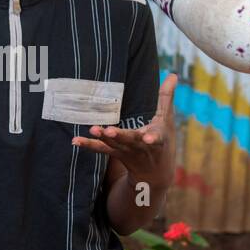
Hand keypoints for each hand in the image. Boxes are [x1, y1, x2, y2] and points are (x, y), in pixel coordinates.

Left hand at [71, 72, 177, 191]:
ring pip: (114, 145)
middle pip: (130, 140)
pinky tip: (75, 140)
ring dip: (103, 137)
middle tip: (110, 131)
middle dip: (121, 136)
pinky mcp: (116, 154)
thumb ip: (166, 97)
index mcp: (157, 138)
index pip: (156, 137)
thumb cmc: (162, 141)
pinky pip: (101, 149)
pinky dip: (88, 145)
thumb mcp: (166, 120)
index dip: (152, 137)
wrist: (155, 174)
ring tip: (93, 129)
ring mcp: (127, 152)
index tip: (148, 138)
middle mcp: (141, 147)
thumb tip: (173, 75)